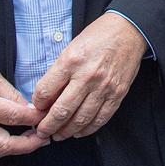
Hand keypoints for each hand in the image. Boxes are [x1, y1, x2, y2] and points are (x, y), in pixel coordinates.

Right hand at [0, 58, 47, 159]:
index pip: (14, 116)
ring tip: (32, 141)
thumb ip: (10, 92)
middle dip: (29, 144)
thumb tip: (29, 108)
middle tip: (44, 138)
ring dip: (16, 150)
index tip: (46, 116)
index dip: (34, 119)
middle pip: (5, 144)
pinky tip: (11, 143)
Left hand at [30, 13, 145, 139]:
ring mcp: (104, 87)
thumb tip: (46, 96)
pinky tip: (79, 132)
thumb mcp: (71, 47)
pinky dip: (88, 129)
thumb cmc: (97, 36)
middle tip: (41, 132)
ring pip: (81, 119)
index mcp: (71, 61)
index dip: (37, 104)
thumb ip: (59, 72)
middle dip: (48, 126)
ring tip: (58, 135)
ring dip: (66, 131)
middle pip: (61, 110)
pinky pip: (101, 118)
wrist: (128, 31)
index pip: (46, 90)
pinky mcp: (118, 94)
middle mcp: (87, 76)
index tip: (36, 109)